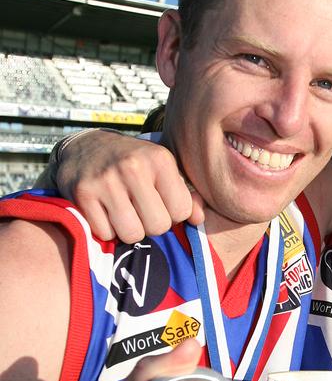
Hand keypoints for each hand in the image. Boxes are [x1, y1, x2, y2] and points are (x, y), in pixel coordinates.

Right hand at [56, 130, 204, 242]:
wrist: (87, 147)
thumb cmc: (135, 163)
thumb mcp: (164, 169)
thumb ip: (186, 194)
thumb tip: (199, 219)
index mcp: (160, 159)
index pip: (181, 211)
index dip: (174, 215)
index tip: (162, 205)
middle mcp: (134, 167)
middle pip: (158, 226)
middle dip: (152, 225)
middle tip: (143, 211)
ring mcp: (106, 180)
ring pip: (132, 234)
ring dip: (130, 231)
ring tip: (126, 214)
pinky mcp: (83, 193)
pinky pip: (105, 234)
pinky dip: (107, 230)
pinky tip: (106, 212)